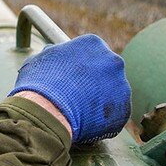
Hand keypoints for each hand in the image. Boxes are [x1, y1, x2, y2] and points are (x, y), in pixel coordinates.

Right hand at [9, 34, 130, 143]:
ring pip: (112, 94)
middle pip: (106, 72)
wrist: (47, 111)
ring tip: (79, 111)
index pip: (91, 54)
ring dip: (99, 102)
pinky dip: (102, 120)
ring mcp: (122, 85)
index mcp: (93, 44)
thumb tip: (52, 52)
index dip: (80, 68)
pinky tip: (85, 122)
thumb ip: (53, 54)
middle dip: (93, 83)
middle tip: (76, 96)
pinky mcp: (125, 108)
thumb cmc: (40, 84)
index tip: (72, 79)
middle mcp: (113, 60)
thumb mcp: (39, 60)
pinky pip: (115, 115)